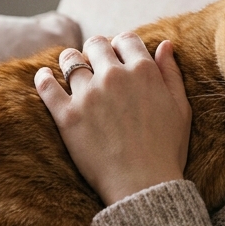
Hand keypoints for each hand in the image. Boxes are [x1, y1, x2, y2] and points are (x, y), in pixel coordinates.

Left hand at [35, 34, 190, 205]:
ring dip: (70, 60)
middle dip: (97, 50)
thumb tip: (165, 44)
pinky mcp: (67, 115)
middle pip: (97, 45)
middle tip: (95, 61)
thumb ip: (171, 73)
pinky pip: (47, 86)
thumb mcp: (181, 109)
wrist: (143, 185)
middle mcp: (114, 76)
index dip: (122, 45)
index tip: (118, 55)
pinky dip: (43, 78)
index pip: (127, 40)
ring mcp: (88, 95)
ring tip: (69, 66)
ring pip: (70, 60)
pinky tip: (44, 76)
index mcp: (143, 72)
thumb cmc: (166, 150)